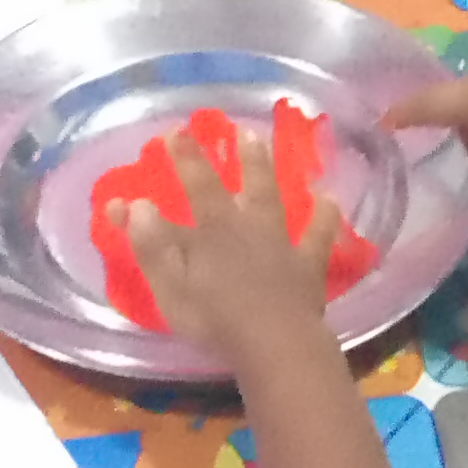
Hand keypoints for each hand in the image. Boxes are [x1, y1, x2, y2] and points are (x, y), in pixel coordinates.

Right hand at [126, 130, 344, 367]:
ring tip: (257, 138)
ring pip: (268, 195)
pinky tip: (331, 197)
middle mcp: (242, 228)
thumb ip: (152, 246)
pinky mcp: (307, 265)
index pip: (183, 194)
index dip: (173, 167)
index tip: (164, 136)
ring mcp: (278, 243)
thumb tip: (137, 205)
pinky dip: (325, 215)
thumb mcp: (171, 288)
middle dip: (209, 159)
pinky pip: (318, 234)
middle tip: (204, 127)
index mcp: (208, 234)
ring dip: (261, 166)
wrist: (275, 341)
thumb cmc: (214, 320)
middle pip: (222, 188)